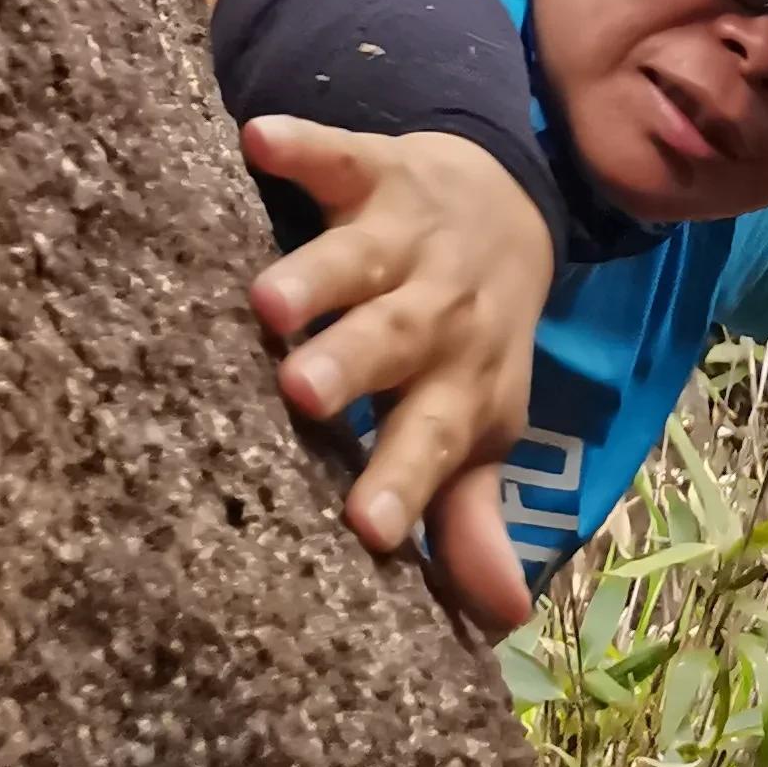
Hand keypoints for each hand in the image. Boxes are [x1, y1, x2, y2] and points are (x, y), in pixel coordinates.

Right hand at [239, 118, 550, 637]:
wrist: (511, 204)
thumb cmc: (469, 343)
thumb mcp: (477, 425)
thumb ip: (470, 517)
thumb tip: (496, 626)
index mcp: (461, 383)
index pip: (432, 441)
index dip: (406, 485)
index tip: (367, 529)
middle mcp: (440, 310)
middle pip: (397, 341)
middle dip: (354, 366)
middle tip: (302, 393)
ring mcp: (407, 236)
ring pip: (361, 257)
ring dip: (321, 274)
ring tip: (268, 300)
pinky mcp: (374, 168)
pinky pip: (338, 153)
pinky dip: (303, 144)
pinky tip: (257, 140)